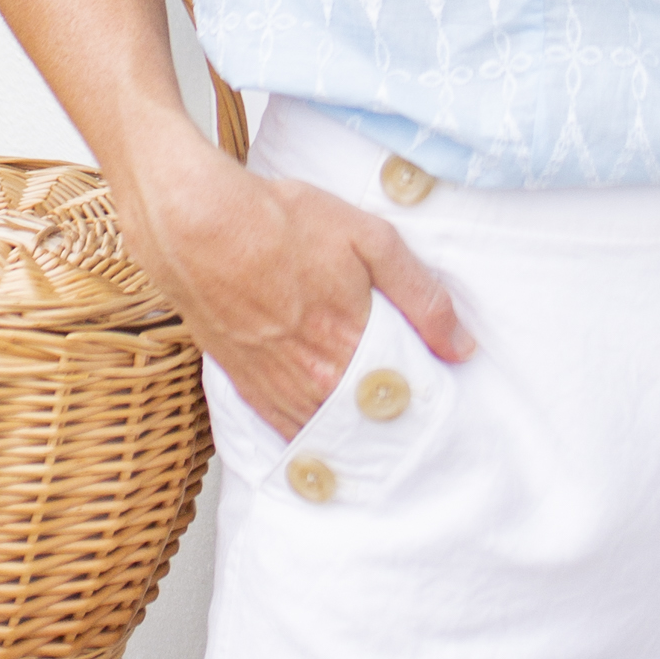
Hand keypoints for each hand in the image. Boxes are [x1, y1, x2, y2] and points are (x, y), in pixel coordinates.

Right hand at [113, 122, 472, 437]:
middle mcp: (313, 379)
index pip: (403, 401)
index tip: (443, 407)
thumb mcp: (371, 240)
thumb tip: (462, 347)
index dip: (425, 407)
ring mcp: (274, 384)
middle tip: (414, 428)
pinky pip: (283, 427)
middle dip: (390, 426)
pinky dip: (307, 434)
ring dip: (350, 436)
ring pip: (325, 432)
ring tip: (375, 436)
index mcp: (351, 346)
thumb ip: (422, 296)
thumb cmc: (282, 222)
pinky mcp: (243, 381)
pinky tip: (322, 434)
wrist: (197, 224)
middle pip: (365, 425)